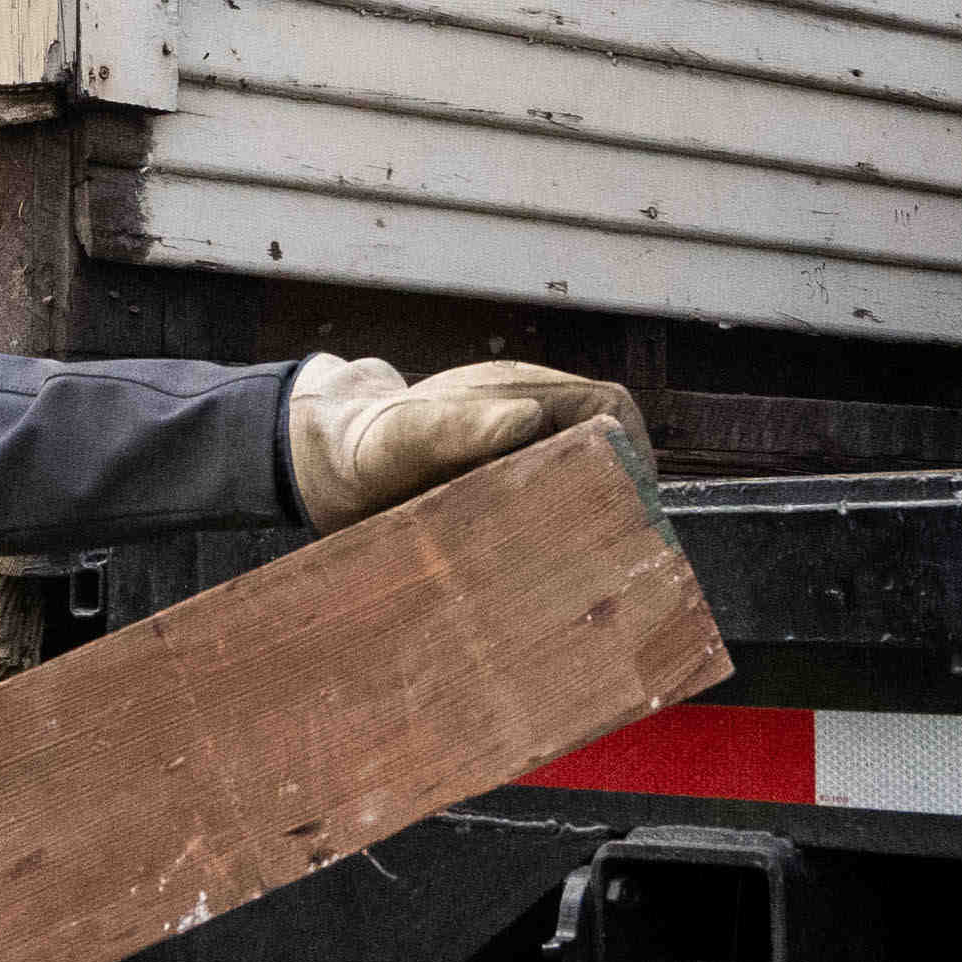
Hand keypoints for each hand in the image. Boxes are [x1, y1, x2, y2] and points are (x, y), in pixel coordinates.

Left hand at [285, 356, 632, 529]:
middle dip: (621, 487)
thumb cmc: (366, 443)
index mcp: (520, 396)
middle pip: (603, 444)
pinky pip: (547, 497)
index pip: (609, 405)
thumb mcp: (410, 437)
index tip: (637, 498)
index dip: (634, 446)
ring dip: (590, 510)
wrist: (324, 460)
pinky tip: (548, 565)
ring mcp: (513, 450)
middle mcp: (525, 419)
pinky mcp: (498, 483)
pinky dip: (558, 527)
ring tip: (592, 561)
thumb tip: (531, 417)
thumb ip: (464, 426)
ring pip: (579, 473)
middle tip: (621, 544)